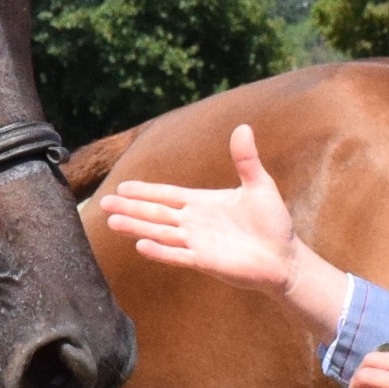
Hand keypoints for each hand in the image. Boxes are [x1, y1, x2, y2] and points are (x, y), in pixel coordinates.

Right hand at [96, 124, 303, 293]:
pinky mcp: (205, 261)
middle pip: (156, 213)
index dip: (144, 190)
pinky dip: (160, 251)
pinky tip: (141, 246)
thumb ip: (246, 159)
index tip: (122, 186)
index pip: (167, 195)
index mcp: (202, 203)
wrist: (285, 258)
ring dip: (137, 227)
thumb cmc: (273, 223)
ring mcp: (197, 242)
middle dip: (130, 207)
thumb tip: (243, 126)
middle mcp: (194, 222)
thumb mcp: (259, 185)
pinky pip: (178, 255)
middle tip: (103, 202)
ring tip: (112, 222)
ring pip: (160, 233)